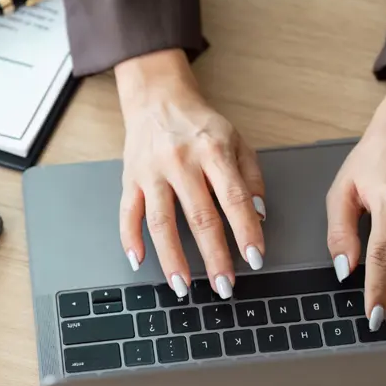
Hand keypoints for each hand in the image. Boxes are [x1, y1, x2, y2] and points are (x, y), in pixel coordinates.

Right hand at [116, 49, 265, 298]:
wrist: (158, 98)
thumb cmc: (200, 125)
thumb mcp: (237, 141)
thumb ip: (251, 178)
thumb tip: (259, 216)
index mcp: (213, 151)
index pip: (234, 198)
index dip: (246, 231)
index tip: (254, 258)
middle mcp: (180, 161)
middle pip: (199, 216)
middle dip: (214, 256)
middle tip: (224, 287)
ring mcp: (152, 171)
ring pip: (161, 221)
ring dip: (172, 258)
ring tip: (182, 286)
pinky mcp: (129, 178)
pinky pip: (127, 213)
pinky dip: (130, 239)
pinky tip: (139, 261)